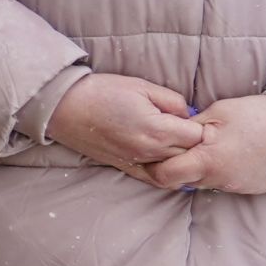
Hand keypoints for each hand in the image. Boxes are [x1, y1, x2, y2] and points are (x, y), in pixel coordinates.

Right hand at [45, 73, 205, 182]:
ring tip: (179, 143)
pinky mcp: (125, 167)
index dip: (201, 126)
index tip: (196, 118)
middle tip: (189, 129)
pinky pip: (155, 179)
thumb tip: (188, 114)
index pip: (199, 136)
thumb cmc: (102, 92)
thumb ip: (173, 101)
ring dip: (181, 157)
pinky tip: (169, 163)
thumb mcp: (142, 86)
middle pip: (190, 155)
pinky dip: (167, 173)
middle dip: (194, 143)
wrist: (64, 107)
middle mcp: (150, 151)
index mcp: (158, 129)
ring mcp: (137, 162)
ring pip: (175, 169)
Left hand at [143, 93, 265, 195]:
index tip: (149, 156)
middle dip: (175, 167)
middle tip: (177, 149)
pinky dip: (220, 172)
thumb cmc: (259, 115)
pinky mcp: (251, 189)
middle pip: (183, 181)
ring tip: (209, 148)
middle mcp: (221, 179)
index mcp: (208, 160)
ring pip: (204, 182)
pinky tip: (230, 155)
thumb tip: (168, 134)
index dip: (153, 166)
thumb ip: (189, 128)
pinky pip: (225, 183)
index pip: (165, 175)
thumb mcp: (218, 112)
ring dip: (199, 169)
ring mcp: (237, 187)